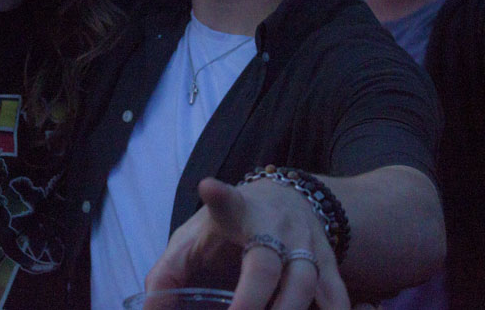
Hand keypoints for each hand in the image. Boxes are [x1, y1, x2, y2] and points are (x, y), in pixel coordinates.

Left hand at [145, 177, 348, 309]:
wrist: (286, 199)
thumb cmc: (227, 228)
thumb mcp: (193, 238)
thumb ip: (167, 274)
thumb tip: (149, 309)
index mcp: (235, 213)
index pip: (225, 202)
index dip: (219, 195)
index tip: (208, 187)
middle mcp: (273, 225)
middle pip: (266, 263)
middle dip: (252, 299)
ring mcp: (305, 242)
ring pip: (306, 282)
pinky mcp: (328, 261)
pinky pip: (335, 294)